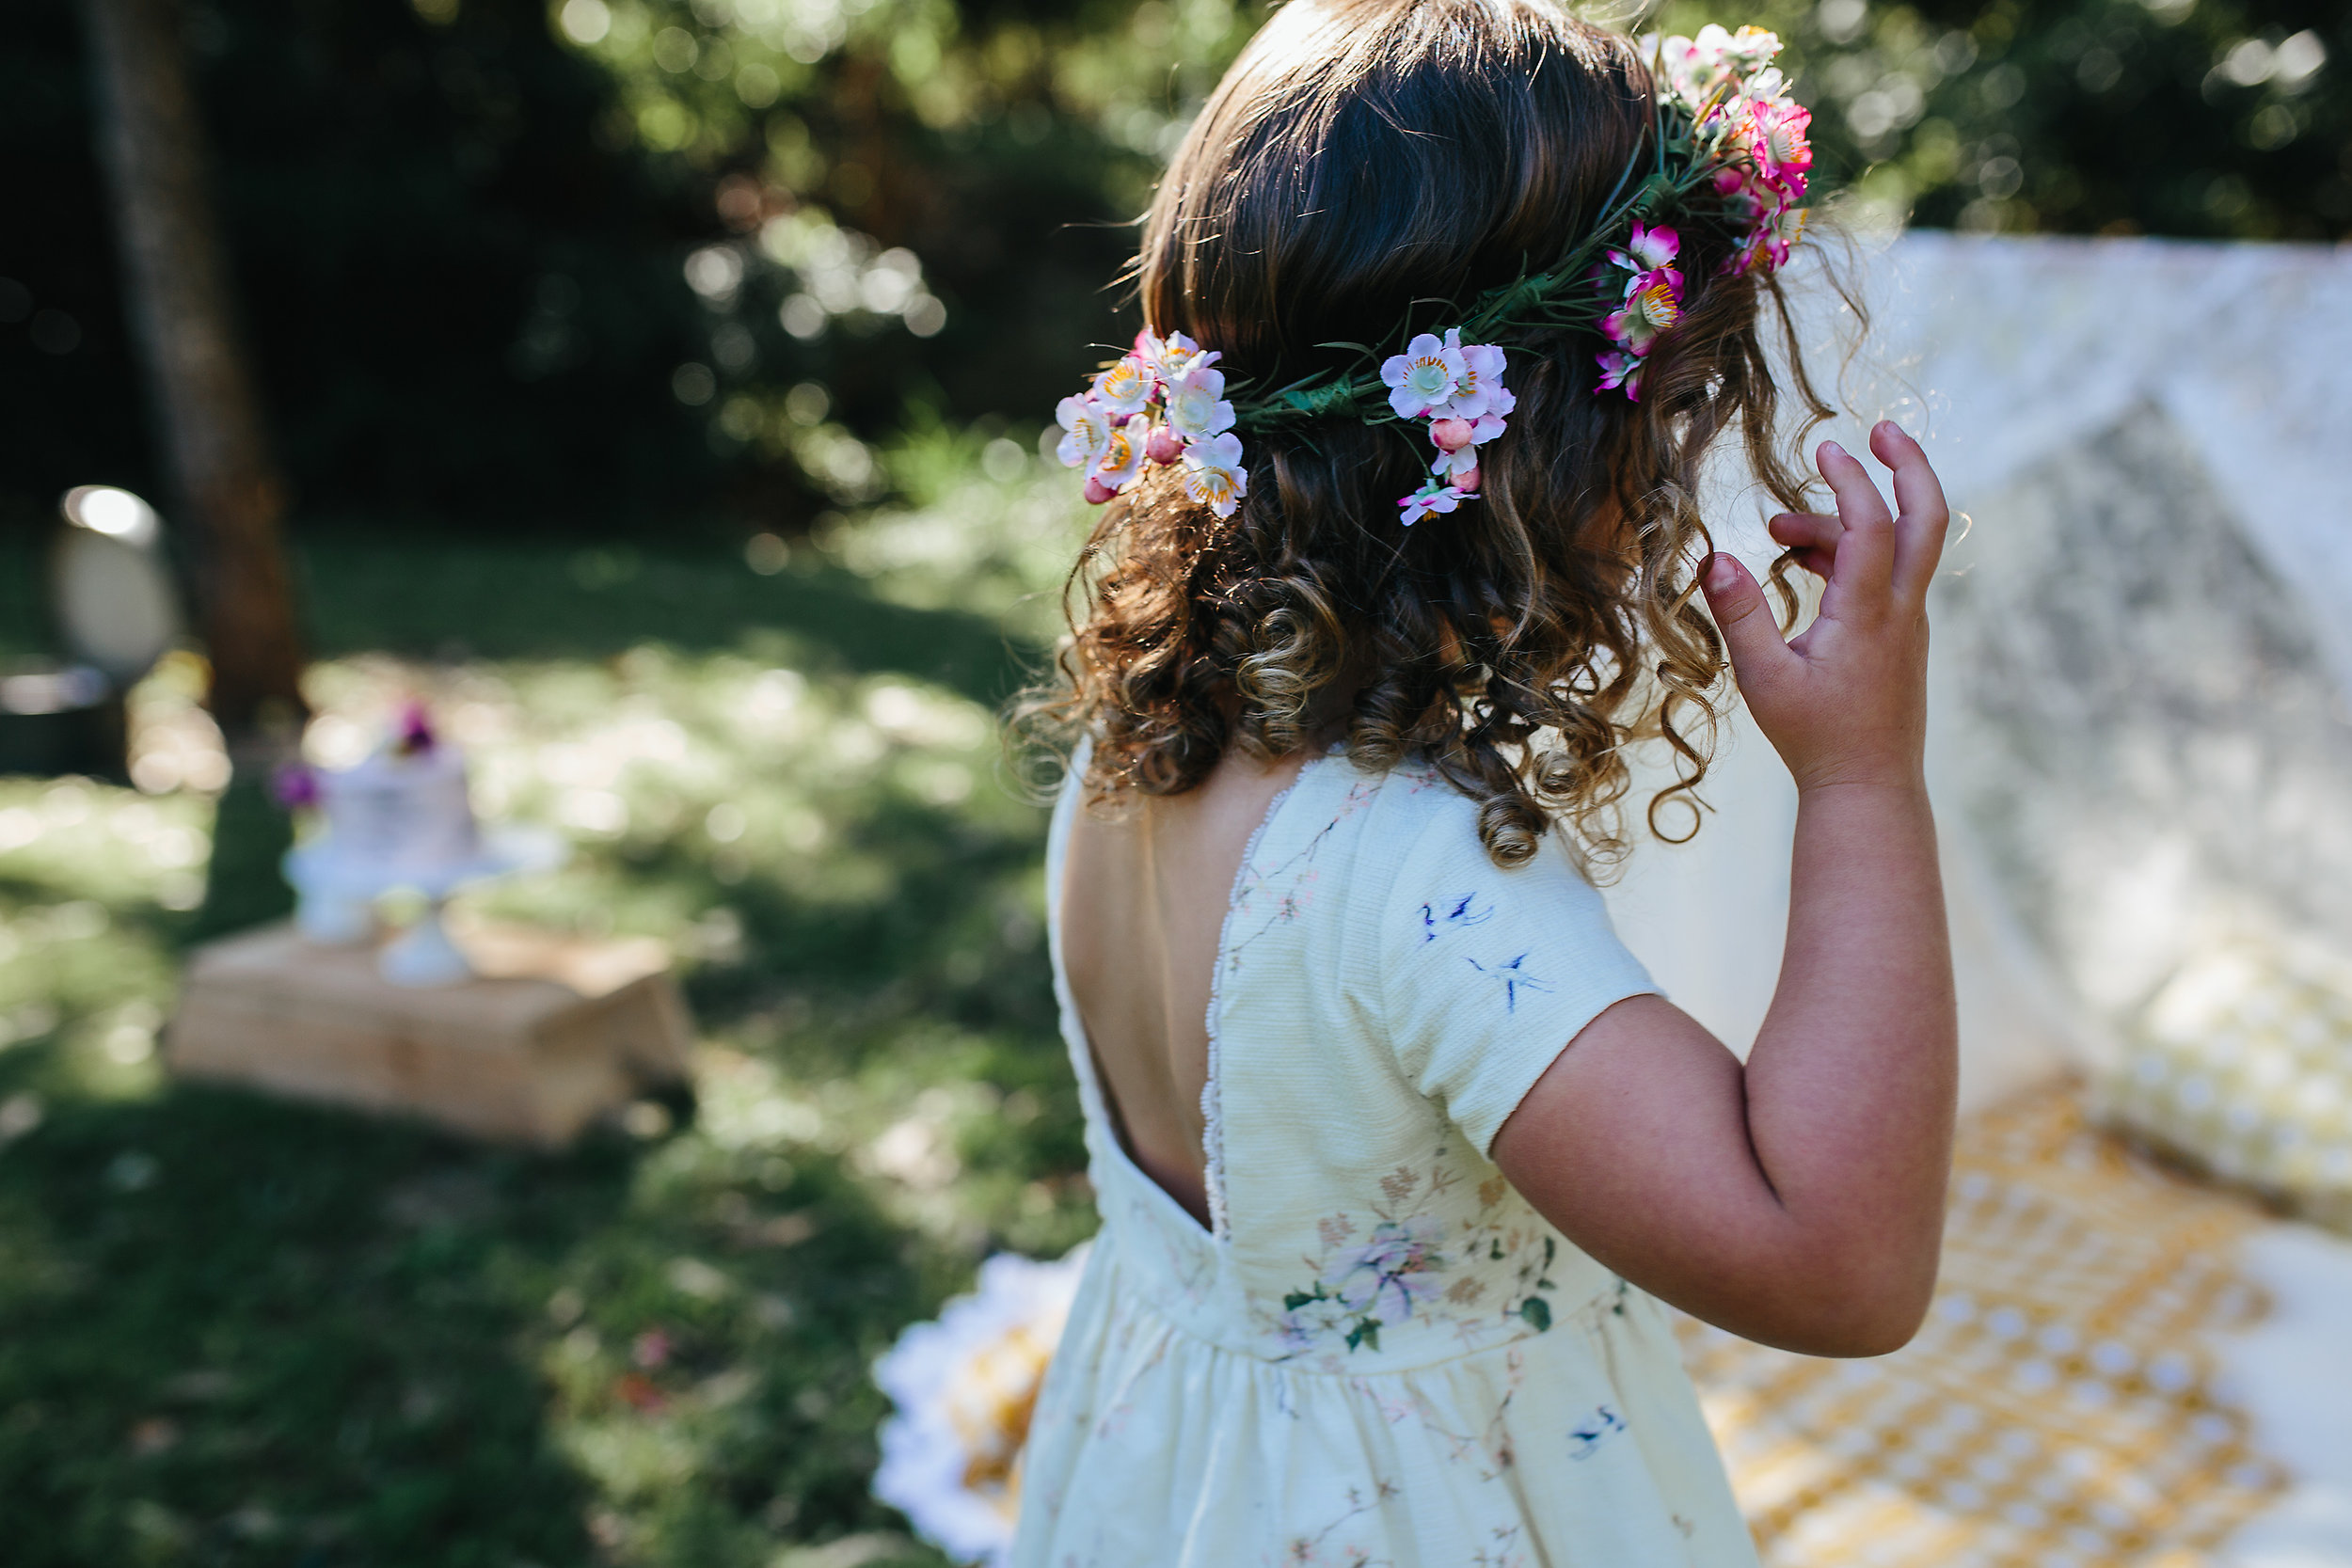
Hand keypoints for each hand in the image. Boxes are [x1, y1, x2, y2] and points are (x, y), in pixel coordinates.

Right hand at [1698, 421, 1949, 792]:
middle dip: (1908, 466)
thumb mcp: (1764, 679)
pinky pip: (1886, 573)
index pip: (1870, 527)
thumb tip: (1714, 558)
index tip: (1824, 448)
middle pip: (1927, 518)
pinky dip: (1850, 553)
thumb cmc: (1814, 738)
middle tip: (1879, 430)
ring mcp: (1907, 622)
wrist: (1868, 786)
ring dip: (1844, 523)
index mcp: (1869, 616)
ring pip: (1894, 547)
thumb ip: (1740, 615)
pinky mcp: (1901, 634)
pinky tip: (1803, 565)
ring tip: (1778, 535)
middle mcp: (1901, 611)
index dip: (1851, 481)